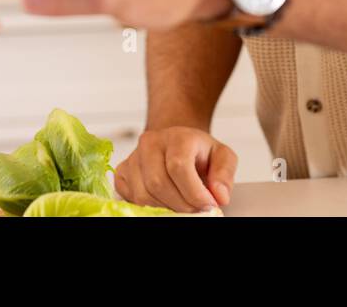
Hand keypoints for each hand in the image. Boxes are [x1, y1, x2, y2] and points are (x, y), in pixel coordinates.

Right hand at [114, 126, 237, 211]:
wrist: (175, 144)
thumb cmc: (197, 151)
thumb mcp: (221, 156)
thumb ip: (224, 173)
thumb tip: (220, 195)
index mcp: (177, 136)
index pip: (178, 167)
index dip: (194, 193)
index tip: (208, 205)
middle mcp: (150, 143)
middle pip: (158, 183)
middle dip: (180, 205)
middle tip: (195, 210)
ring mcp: (133, 157)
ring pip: (143, 195)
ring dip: (165, 208)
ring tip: (182, 206)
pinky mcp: (122, 172)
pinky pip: (131, 198)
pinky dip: (149, 207)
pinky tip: (164, 201)